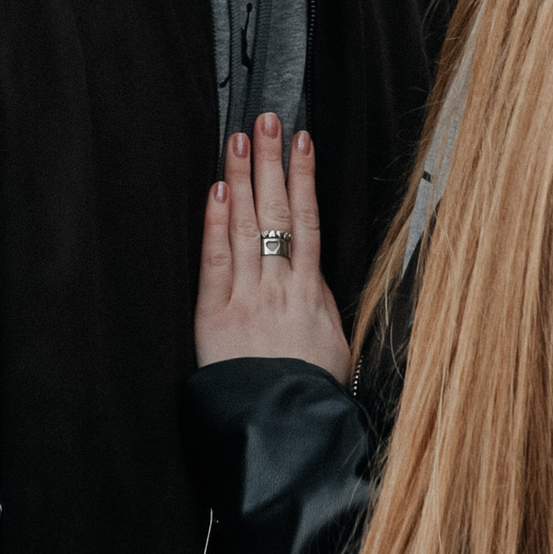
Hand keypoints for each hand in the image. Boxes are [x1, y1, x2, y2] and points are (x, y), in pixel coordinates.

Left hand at [194, 113, 350, 382]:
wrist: (287, 433)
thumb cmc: (311, 397)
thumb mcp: (335, 347)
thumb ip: (323, 305)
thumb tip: (315, 275)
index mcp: (311, 292)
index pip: (308, 220)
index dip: (305, 177)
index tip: (302, 141)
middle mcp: (280, 286)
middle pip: (278, 210)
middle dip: (272, 161)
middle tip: (267, 119)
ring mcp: (248, 297)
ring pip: (247, 226)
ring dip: (243, 177)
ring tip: (240, 138)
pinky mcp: (217, 316)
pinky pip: (217, 261)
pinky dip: (218, 224)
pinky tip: (218, 191)